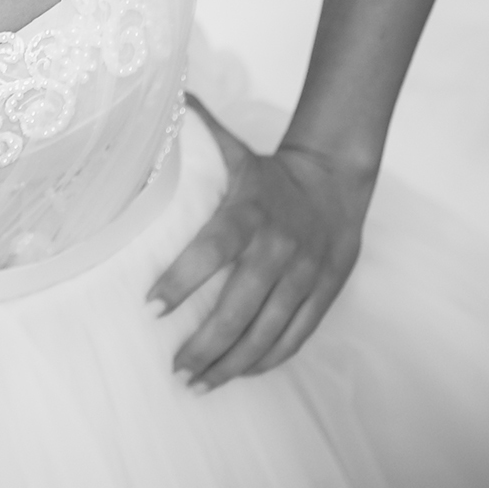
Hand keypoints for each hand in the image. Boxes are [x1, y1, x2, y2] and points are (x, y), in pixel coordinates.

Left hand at [148, 104, 372, 389]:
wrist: (337, 179)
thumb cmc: (268, 172)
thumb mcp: (233, 150)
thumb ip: (195, 132)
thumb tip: (160, 103)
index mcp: (250, 211)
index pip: (213, 248)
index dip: (183, 279)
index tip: (151, 307)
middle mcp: (279, 247)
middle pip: (241, 305)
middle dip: (206, 343)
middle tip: (174, 369)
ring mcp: (305, 275)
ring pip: (269, 331)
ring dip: (233, 364)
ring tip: (198, 385)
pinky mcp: (324, 294)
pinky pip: (296, 336)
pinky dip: (268, 360)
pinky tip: (241, 374)